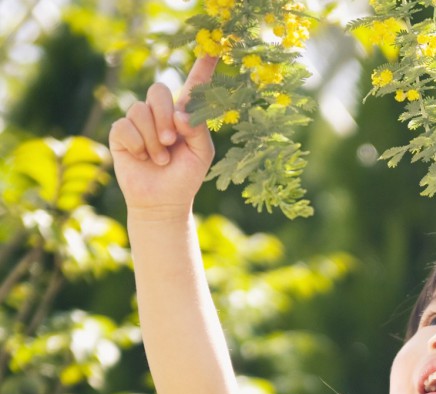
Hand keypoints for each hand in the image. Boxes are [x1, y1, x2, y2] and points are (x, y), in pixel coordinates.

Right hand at [109, 56, 218, 215]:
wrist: (163, 201)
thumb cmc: (185, 177)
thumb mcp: (201, 154)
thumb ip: (198, 130)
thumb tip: (180, 113)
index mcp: (184, 115)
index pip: (193, 86)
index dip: (202, 68)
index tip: (213, 48)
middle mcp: (160, 113)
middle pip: (157, 90)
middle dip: (164, 116)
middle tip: (171, 140)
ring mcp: (139, 122)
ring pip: (140, 110)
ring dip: (152, 138)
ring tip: (160, 158)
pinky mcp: (121, 134)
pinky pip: (125, 126)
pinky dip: (137, 144)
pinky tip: (143, 158)